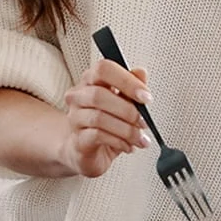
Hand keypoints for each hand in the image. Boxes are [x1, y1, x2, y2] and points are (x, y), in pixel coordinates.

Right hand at [60, 60, 150, 178]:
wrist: (86, 151)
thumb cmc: (106, 124)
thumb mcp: (123, 103)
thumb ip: (132, 87)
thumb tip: (141, 73)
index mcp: (91, 81)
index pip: (104, 69)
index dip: (127, 81)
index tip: (145, 96)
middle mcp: (79, 97)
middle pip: (99, 94)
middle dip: (128, 109)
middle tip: (143, 121)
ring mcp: (75, 118)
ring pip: (99, 117)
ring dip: (126, 129)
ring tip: (138, 137)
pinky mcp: (77, 140)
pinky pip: (97, 136)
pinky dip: (118, 141)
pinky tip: (128, 145)